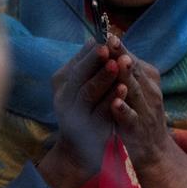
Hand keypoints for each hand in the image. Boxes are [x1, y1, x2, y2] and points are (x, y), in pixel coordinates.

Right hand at [48, 38, 125, 174]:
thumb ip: (87, 64)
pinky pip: (101, 113)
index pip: (76, 65)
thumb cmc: (86, 108)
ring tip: (118, 64)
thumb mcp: (81, 85)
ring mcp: (76, 116)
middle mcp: (65, 100)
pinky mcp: (90, 130)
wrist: (83, 148)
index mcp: (63, 85)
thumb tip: (96, 39)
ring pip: (88, 94)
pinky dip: (112, 100)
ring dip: (103, 78)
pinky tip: (123, 89)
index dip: (90, 53)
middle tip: (110, 48)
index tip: (105, 38)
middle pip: (79, 77)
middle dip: (95, 62)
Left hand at [108, 48, 171, 170]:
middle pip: (134, 71)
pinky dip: (124, 110)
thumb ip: (128, 71)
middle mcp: (150, 92)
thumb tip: (112, 47)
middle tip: (111, 41)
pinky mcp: (139, 129)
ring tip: (117, 64)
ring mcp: (146, 110)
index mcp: (148, 80)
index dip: (121, 48)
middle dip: (122, 56)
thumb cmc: (141, 114)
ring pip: (134, 91)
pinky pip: (131, 117)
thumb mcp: (138, 89)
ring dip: (126, 77)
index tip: (109, 34)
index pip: (133, 59)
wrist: (154, 150)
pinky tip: (114, 103)